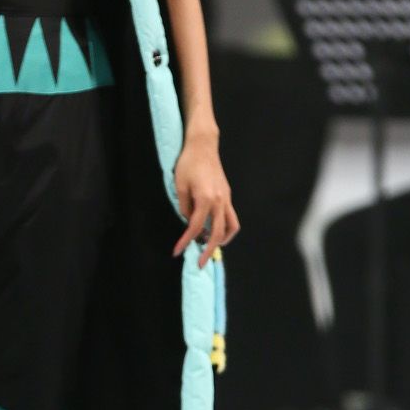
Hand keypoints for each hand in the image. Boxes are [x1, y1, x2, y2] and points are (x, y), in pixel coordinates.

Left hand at [172, 133, 239, 268]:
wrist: (203, 145)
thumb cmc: (188, 162)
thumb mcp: (180, 185)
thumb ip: (184, 207)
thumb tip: (188, 222)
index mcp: (205, 199)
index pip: (195, 227)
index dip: (185, 241)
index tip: (177, 252)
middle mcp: (220, 201)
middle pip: (217, 233)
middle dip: (208, 251)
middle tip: (200, 263)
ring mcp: (226, 198)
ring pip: (231, 227)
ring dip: (222, 241)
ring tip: (211, 248)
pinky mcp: (228, 195)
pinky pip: (231, 217)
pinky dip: (226, 229)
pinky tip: (216, 232)